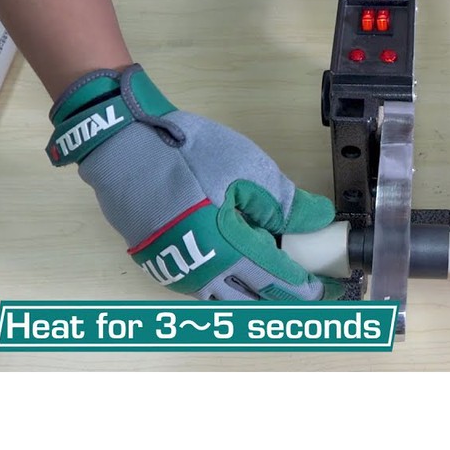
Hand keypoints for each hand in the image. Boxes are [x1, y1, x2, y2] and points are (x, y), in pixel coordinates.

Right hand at [47, 64, 336, 300]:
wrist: (123, 149)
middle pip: (253, 300)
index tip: (326, 290)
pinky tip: (234, 276)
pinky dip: (223, 288)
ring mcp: (178, 272)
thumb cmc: (187, 156)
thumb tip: (320, 219)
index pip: (279, 281)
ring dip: (251, 298)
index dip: (305, 288)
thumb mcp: (248, 171)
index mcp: (232, 251)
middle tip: (307, 295)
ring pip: (223, 298)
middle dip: (283, 300)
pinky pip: (200, 287)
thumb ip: (287, 204)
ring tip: (274, 290)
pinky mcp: (160, 264)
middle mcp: (205, 272)